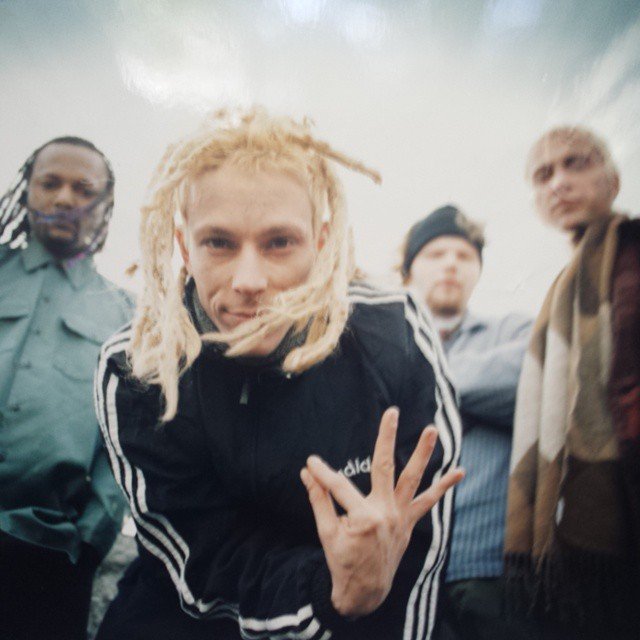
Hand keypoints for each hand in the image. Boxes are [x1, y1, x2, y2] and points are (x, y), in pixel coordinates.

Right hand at [300, 407, 463, 617]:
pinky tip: (459, 472)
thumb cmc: (343, 562)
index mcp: (363, 518)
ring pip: (414, 479)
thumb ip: (319, 499)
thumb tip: (307, 473)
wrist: (365, 592)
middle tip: (392, 412)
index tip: (311, 462)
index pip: (339, 486)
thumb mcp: (326, 533)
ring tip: (432, 430)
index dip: (322, 474)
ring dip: (423, 454)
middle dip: (387, 437)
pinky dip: (443, 487)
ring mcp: (401, 517)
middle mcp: (386, 513)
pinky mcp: (409, 522)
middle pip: (385, 467)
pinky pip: (428, 502)